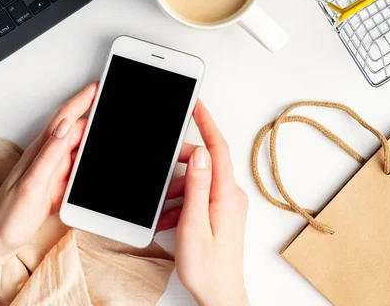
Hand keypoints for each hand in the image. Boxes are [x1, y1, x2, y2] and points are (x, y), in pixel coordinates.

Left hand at [0, 83, 97, 256]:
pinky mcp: (57, 187)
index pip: (65, 118)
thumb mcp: (30, 184)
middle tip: (115, 110)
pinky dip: (90, 166)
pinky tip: (97, 166)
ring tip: (111, 133)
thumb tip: (64, 126)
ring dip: (94, 143)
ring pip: (79, 151)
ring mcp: (53, 172)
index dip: (82, 101)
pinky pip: (79, 171)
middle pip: (76, 132)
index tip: (98, 87)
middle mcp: (47, 158)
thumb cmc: (6, 215)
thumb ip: (49, 155)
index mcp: (40, 152)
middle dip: (96, 118)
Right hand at [157, 102, 248, 305]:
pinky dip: (182, 203)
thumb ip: (198, 186)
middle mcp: (230, 195)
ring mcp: (227, 204)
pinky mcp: (221, 213)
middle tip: (158, 185)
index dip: (206, 122)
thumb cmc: (208, 268)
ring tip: (163, 214)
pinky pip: (199, 196)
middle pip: (203, 164)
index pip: (218, 147)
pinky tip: (170, 220)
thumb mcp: (194, 224)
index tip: (196, 103)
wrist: (220, 295)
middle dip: (177, 170)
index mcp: (226, 194)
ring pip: (197, 181)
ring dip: (176, 192)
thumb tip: (200, 153)